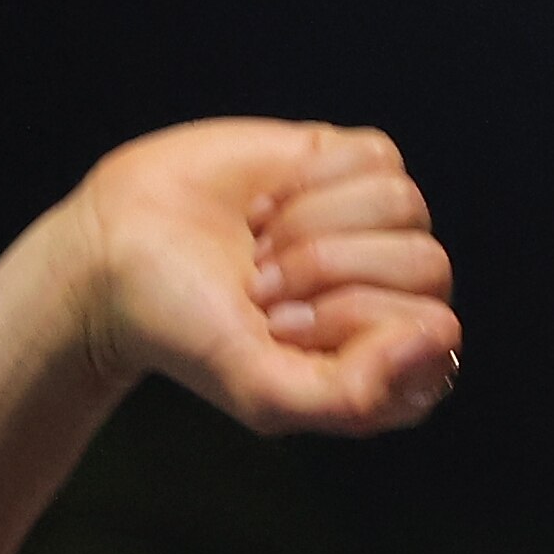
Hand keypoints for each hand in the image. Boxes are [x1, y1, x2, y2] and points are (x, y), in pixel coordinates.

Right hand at [52, 120, 461, 435]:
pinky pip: (379, 159)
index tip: (278, 326)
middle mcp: (397, 300)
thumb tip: (436, 334)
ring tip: (261, 251)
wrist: (117, 252)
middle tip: (262, 288)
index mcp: (392, 369)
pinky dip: (308, 180)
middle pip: (425, 264)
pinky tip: (265, 210)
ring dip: (311, 226)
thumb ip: (354, 394)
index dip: (350, 320)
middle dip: (326, 270)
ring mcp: (378, 233)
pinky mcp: (349, 169)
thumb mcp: (262, 389)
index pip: (435, 332)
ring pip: (405, 205)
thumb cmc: (187, 330)